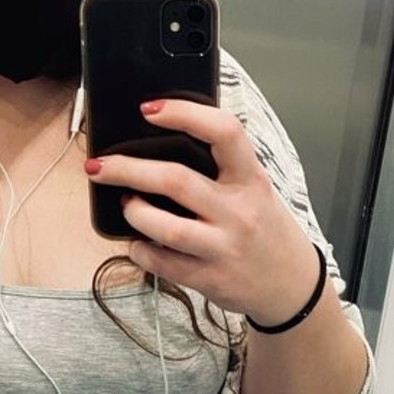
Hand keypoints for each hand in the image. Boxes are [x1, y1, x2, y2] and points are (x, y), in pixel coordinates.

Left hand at [84, 98, 321, 324]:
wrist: (292, 285)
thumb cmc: (266, 229)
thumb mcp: (255, 189)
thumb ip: (222, 166)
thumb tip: (163, 140)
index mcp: (250, 179)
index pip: (223, 132)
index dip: (184, 114)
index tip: (149, 109)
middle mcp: (238, 211)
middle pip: (175, 180)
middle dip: (128, 169)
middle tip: (101, 165)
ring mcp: (223, 247)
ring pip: (164, 226)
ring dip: (133, 212)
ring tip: (125, 203)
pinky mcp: (209, 278)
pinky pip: (161, 263)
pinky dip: (140, 250)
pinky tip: (138, 242)